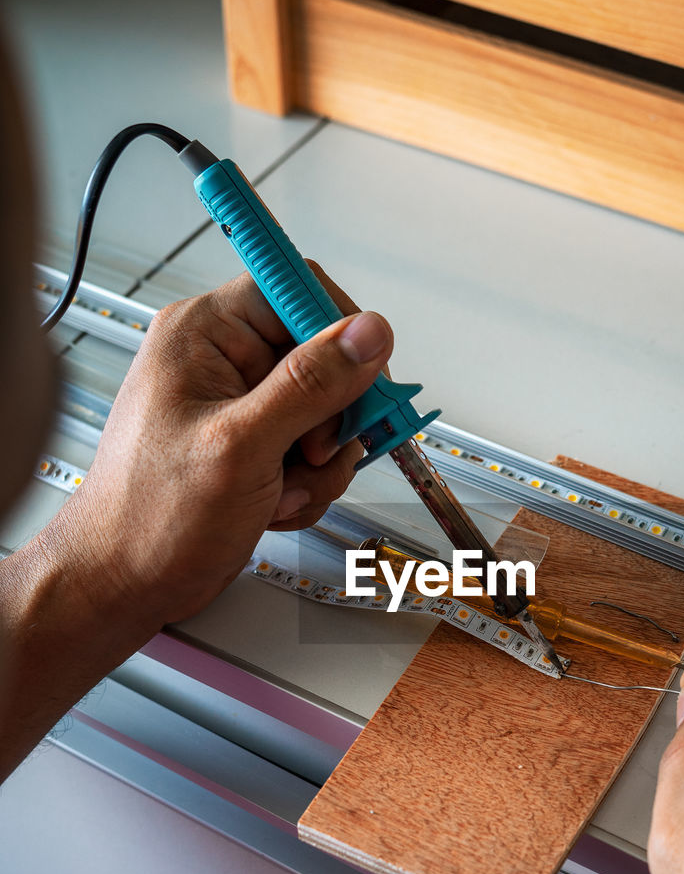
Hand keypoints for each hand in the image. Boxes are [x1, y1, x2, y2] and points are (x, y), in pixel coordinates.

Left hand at [42, 267, 392, 626]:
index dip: (338, 336)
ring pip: (328, 413)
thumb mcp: (241, 445)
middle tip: (311, 453)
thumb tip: (366, 334)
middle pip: (325, 359)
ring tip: (278, 489)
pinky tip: (272, 504)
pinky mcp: (256, 446)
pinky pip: (315, 452)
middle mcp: (224, 360)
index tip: (362, 383)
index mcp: (204, 333)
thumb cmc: (149, 517)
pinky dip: (307, 485)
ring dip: (320, 465)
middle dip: (331, 420)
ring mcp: (242, 406)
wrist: (126, 583)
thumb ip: (309, 385)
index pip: (296, 291)